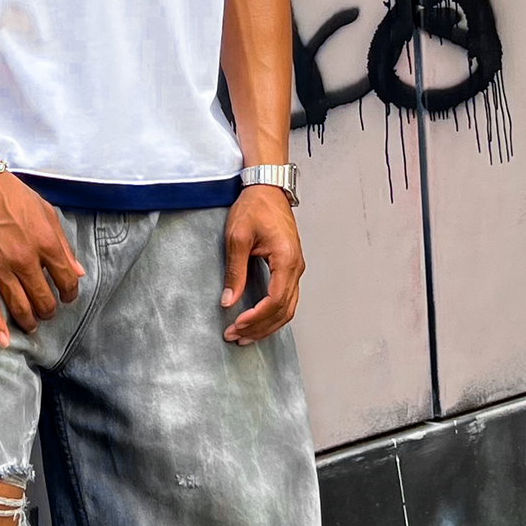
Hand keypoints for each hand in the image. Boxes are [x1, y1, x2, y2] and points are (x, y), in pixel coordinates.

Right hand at [0, 171, 84, 348]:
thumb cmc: (10, 193)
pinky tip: (3, 341)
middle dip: (48, 310)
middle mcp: (25, 259)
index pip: (66, 281)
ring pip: (19, 306)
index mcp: (45, 243)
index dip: (70, 293)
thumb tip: (78, 272)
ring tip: (31, 325)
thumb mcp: (45, 212)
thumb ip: (63, 244)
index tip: (67, 296)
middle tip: (47, 312)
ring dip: (28, 321)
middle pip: (43, 299)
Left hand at [220, 186, 303, 344]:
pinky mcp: (290, 267)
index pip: (275, 300)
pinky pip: (287, 298)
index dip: (256, 317)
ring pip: (288, 308)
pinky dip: (273, 314)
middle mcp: (296, 267)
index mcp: (286, 259)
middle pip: (284, 310)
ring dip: (268, 325)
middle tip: (236, 336)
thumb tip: (229, 300)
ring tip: (245, 335)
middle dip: (260, 328)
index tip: (236, 324)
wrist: (267, 188)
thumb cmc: (255, 207)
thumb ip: (234, 271)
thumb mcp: (237, 237)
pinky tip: (258, 321)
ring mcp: (295, 268)